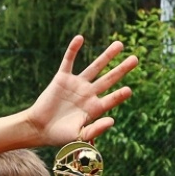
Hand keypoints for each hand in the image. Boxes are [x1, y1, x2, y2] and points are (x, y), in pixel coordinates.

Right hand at [24, 35, 138, 146]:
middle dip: (122, 69)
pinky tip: (80, 38)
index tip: (129, 90)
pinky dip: (73, 50)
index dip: (120, 95)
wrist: (39, 129)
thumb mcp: (78, 136)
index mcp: (94, 108)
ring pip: (94, 67)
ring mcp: (76, 85)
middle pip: (109, 79)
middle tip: (135, 59)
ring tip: (119, 44)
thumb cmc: (59, 136)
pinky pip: (68, 61)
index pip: (111, 99)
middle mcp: (88, 94)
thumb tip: (112, 120)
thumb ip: (95, 130)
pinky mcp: (62, 79)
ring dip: (107, 56)